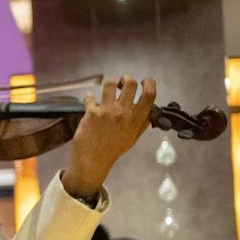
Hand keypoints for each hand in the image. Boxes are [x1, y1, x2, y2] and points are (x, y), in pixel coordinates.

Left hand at [62, 76, 156, 197]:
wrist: (93, 160)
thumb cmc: (114, 150)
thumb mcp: (133, 137)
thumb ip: (141, 123)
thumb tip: (150, 112)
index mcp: (137, 118)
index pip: (149, 94)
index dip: (148, 82)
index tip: (143, 82)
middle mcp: (123, 112)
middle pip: (130, 83)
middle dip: (126, 79)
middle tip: (121, 84)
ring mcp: (107, 111)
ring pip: (110, 84)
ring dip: (109, 84)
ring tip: (108, 89)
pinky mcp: (91, 113)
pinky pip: (90, 98)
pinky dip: (89, 96)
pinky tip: (90, 98)